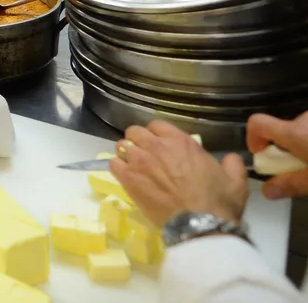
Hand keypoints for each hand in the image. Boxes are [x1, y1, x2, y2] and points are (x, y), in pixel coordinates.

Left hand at [109, 120, 248, 227]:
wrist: (200, 224)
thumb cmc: (219, 202)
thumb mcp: (235, 180)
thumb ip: (232, 164)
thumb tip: (231, 158)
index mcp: (182, 141)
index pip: (157, 125)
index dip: (156, 134)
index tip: (160, 145)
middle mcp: (158, 146)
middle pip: (135, 131)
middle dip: (138, 140)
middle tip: (144, 155)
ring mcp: (140, 161)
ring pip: (122, 145)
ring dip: (126, 153)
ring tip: (133, 166)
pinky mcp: (128, 178)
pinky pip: (113, 163)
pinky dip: (117, 167)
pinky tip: (125, 176)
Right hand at [247, 112, 307, 198]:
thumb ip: (291, 184)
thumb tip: (266, 191)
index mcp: (295, 133)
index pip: (257, 123)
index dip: (253, 138)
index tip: (263, 155)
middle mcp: (305, 120)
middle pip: (282, 129)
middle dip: (286, 147)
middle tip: (298, 166)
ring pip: (301, 129)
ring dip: (303, 144)